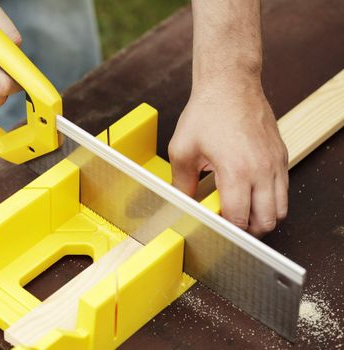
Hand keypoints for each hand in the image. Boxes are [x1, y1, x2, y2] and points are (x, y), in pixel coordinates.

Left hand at [168, 75, 288, 236]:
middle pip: (267, 221)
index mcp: (237, 171)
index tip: (214, 228)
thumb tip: (182, 203)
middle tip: (229, 225)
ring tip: (241, 211)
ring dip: (262, 217)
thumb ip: (182, 183)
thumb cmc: (207, 113)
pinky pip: (283, 190)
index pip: (239, 219)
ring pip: (281, 209)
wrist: (230, 84)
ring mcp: (276, 163)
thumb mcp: (183, 150)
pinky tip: (250, 192)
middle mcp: (263, 170)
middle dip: (248, 230)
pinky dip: (271, 200)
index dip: (226, 230)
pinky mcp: (282, 156)